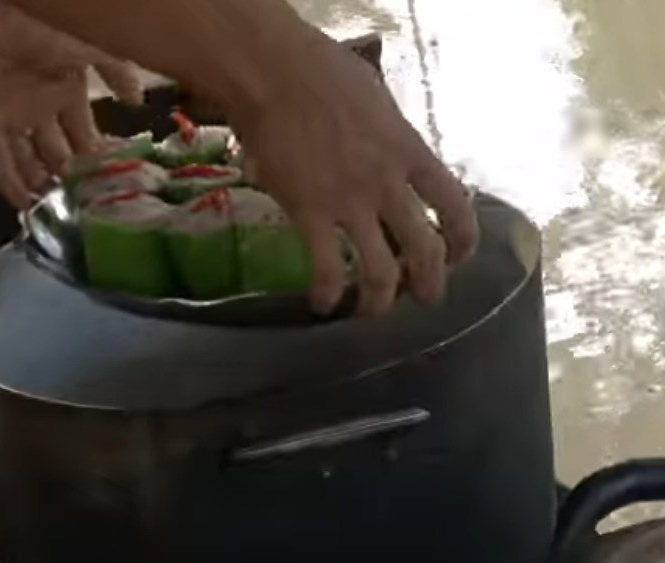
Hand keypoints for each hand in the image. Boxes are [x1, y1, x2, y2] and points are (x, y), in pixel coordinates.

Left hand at [0, 0, 140, 207]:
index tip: (112, 187)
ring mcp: (14, 115)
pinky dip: (9, 184)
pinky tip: (25, 208)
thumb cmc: (48, 21)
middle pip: (60, 154)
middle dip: (73, 180)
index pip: (87, 136)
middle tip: (88, 210)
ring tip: (60, 216)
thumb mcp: (95, 45)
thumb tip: (137, 101)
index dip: (98, 160)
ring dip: (43, 187)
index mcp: (70, 90)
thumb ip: (118, 72)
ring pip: (31, 160)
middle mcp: (44, 107)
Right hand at [233, 32, 477, 315]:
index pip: (455, 204)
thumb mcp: (379, 102)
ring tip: (372, 311)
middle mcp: (387, 184)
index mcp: (409, 152)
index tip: (458, 256)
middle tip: (423, 297)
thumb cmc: (324, 75)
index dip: (464, 239)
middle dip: (429, 284)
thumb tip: (392, 159)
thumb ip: (392, 140)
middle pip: (426, 250)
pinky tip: (323, 304)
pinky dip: (328, 294)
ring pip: (380, 272)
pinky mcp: (310, 215)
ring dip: (380, 301)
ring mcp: (349, 203)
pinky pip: (327, 268)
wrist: (275, 74)